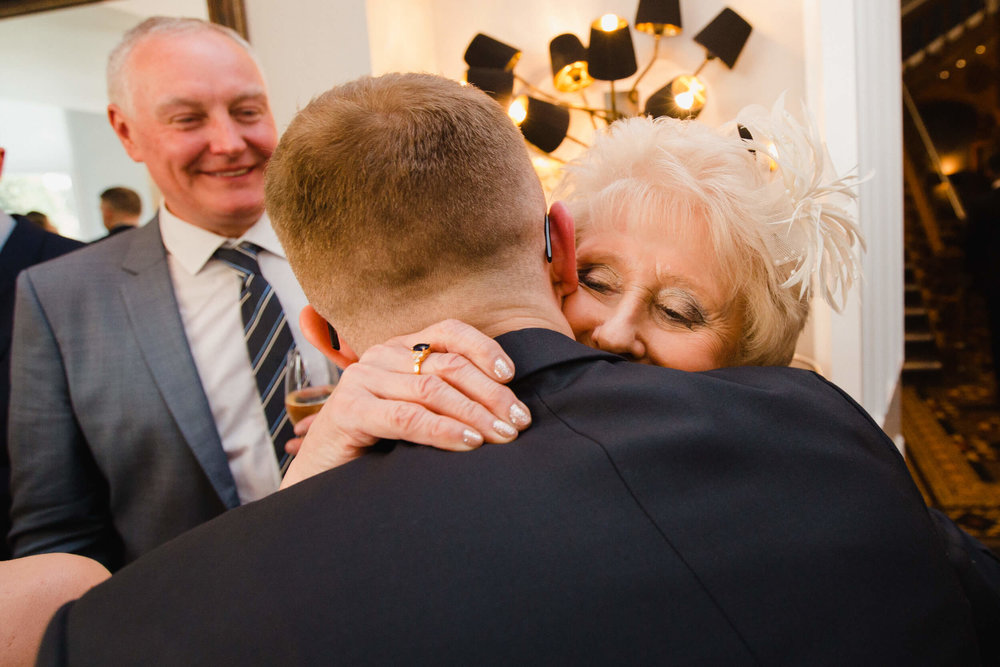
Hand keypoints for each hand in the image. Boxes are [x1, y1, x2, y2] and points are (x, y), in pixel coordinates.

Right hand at [281, 320, 530, 487]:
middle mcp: (379, 357)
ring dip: (475, 415)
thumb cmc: (378, 447)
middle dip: (491, 394)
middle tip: (519, 422)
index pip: (449, 332)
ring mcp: (361, 381)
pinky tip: (467, 444)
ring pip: (432, 391)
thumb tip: (506, 405)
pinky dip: (442, 431)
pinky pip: (407, 417)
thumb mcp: (417, 413)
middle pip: (448, 365)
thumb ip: (448, 398)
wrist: (322, 479)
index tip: (511, 376)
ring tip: (502, 437)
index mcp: (399, 350)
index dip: (485, 349)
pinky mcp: (348, 410)